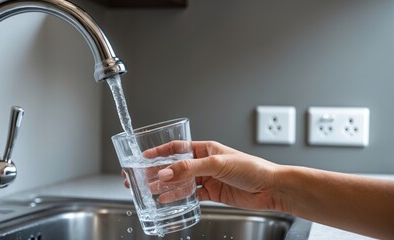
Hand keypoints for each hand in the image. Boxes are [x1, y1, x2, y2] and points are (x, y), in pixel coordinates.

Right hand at [141, 140, 284, 211]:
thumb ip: (189, 169)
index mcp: (206, 149)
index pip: (177, 148)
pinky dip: (178, 197)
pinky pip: (191, 195)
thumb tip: (165, 173)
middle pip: (175, 166)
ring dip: (165, 186)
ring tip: (149, 190)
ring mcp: (208, 178)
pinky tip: (167, 199)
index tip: (144, 156)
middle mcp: (205, 163)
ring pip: (181, 182)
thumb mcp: (217, 164)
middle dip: (158, 171)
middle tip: (141, 177)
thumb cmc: (252, 168)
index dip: (160, 151)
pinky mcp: (212, 193)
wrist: (271, 188)